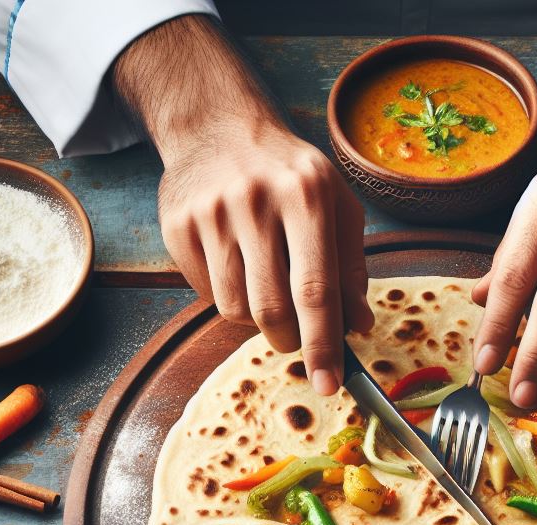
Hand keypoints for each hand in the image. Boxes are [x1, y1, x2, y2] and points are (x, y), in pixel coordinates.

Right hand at [158, 124, 372, 394]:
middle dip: (291, 340)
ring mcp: (211, 212)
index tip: (330, 384)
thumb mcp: (338, 206)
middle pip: (272, 310)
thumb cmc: (292, 175)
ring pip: (236, 309)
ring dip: (258, 319)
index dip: (324, 346)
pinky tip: (238, 266)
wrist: (218, 127)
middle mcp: (256, 200)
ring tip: (268, 288)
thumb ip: (351, 268)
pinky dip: (228, 297)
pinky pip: (206, 294)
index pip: (316, 290)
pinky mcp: (178, 225)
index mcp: (307, 194)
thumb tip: (358, 326)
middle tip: (297, 338)